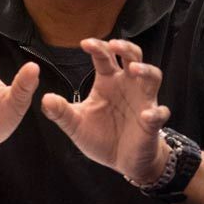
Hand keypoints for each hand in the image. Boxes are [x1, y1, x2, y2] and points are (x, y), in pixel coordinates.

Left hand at [40, 38, 170, 182]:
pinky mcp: (153, 122)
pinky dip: (155, 113)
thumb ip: (60, 112)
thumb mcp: (75, 124)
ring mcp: (143, 101)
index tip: (84, 43)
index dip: (97, 47)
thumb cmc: (101, 136)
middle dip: (125, 48)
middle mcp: (127, 85)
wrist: (121, 161)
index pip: (104, 57)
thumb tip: (44, 99)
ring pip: (152, 76)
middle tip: (114, 44)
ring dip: (145, 70)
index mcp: (108, 81)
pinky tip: (146, 115)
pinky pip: (159, 113)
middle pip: (133, 56)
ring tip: (133, 69)